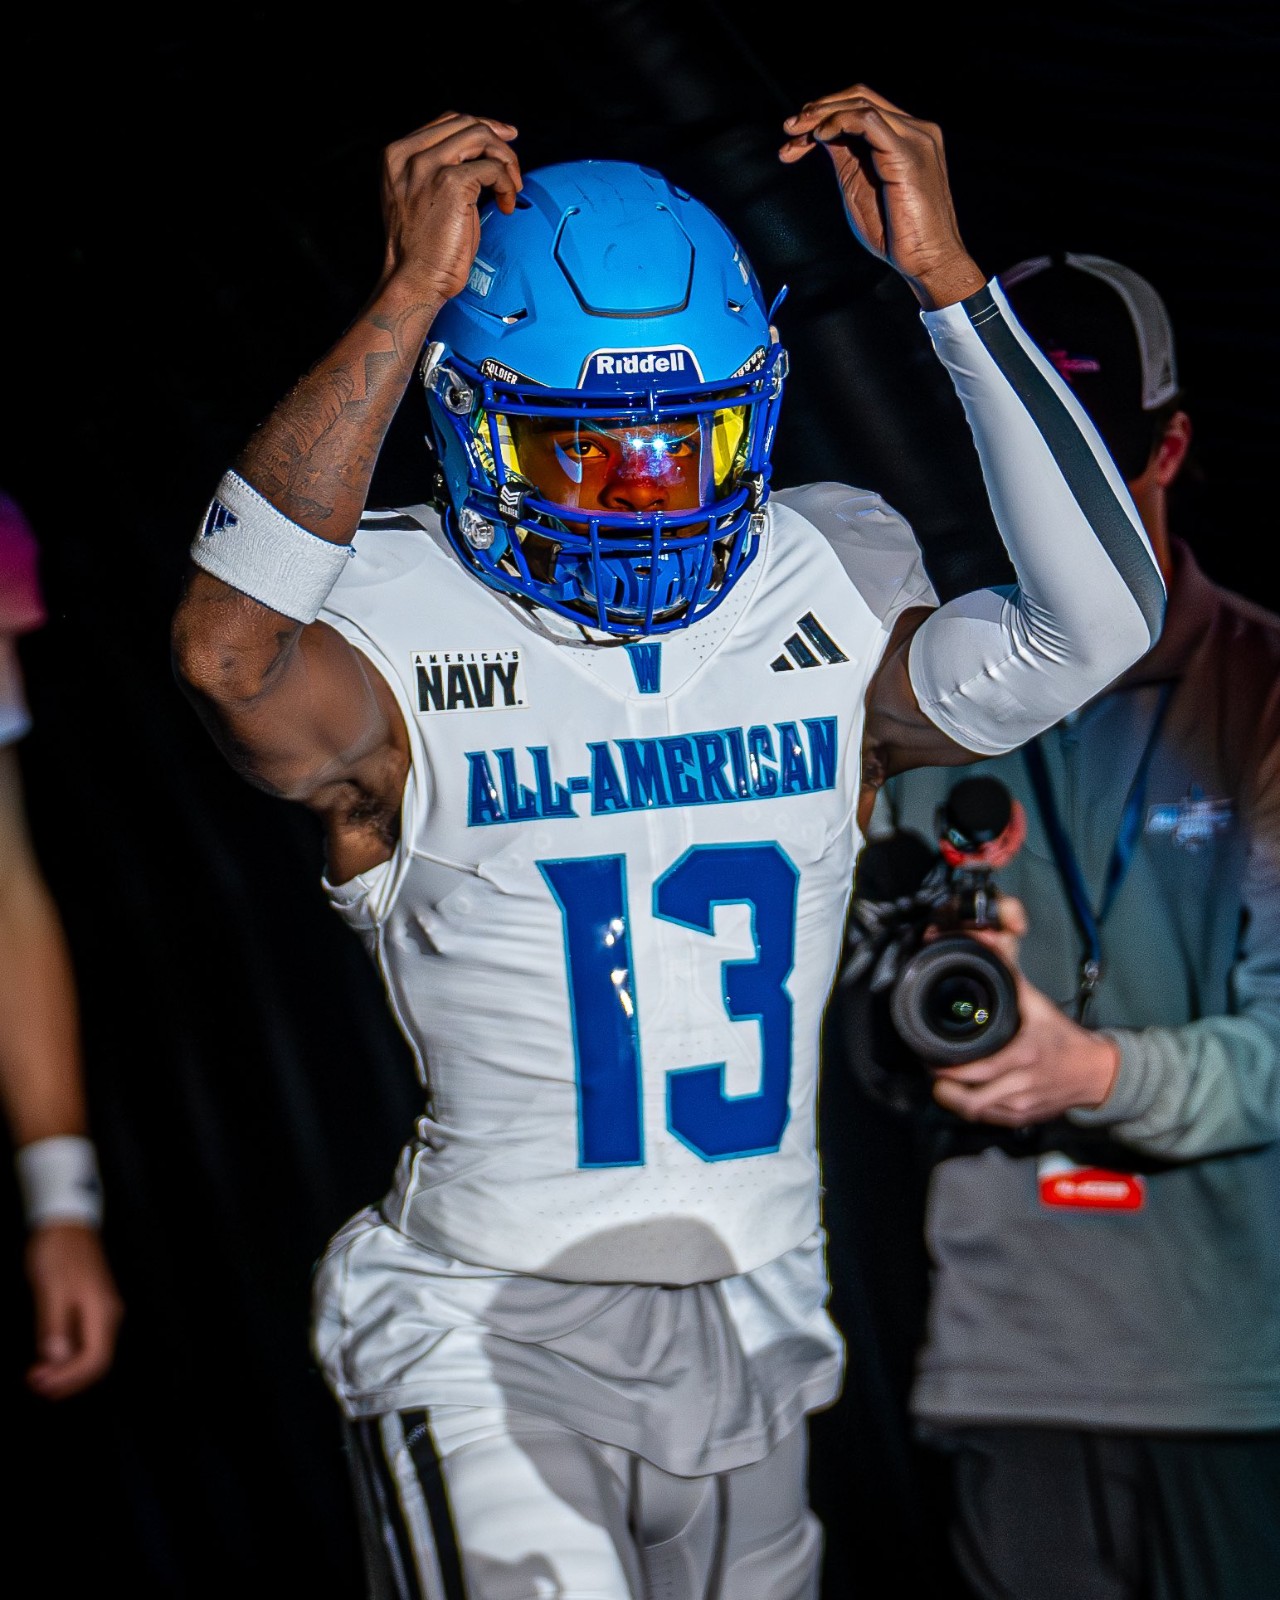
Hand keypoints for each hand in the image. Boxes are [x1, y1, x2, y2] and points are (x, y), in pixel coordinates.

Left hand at [25, 1223, 123, 1400]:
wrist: (66, 1224)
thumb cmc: (58, 1253)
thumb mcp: (51, 1289)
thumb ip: (54, 1325)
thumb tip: (56, 1360)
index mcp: (101, 1311)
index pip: (95, 1359)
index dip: (68, 1378)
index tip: (39, 1383)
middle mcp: (108, 1315)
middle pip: (97, 1361)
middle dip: (68, 1379)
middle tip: (36, 1385)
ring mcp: (103, 1311)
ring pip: (93, 1353)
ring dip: (67, 1371)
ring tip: (39, 1377)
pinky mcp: (93, 1308)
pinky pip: (87, 1342)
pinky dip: (69, 1357)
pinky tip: (50, 1359)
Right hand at [378, 111, 521, 306]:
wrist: (414, 279)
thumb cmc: (423, 248)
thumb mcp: (422, 196)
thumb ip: (439, 169)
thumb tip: (480, 152)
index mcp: (397, 155)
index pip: (448, 121)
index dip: (482, 126)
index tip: (504, 138)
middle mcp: (409, 155)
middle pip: (466, 123)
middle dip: (499, 141)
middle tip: (514, 168)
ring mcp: (429, 166)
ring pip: (481, 137)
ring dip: (506, 160)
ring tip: (512, 188)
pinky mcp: (451, 183)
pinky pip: (492, 168)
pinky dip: (507, 184)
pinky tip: (507, 205)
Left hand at [778, 84, 985, 309]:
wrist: (927, 261)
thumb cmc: (897, 234)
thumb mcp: (859, 187)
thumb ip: (846, 157)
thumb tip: (819, 136)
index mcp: (906, 137)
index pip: (862, 106)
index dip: (825, 113)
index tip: (794, 135)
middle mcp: (915, 130)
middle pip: (860, 96)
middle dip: (818, 109)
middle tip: (789, 128)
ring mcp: (915, 138)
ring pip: (861, 103)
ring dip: (822, 115)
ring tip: (798, 133)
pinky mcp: (907, 152)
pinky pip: (868, 120)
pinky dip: (839, 123)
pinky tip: (821, 137)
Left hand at [929, 907, 1119, 1125]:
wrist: (1096, 1073)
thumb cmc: (1065, 1039)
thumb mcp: (1039, 1006)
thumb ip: (1012, 977)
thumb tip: (992, 944)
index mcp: (1024, 1056)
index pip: (976, 1072)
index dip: (948, 1071)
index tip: (932, 1058)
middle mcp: (1022, 1085)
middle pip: (971, 1101)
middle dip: (944, 1089)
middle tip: (933, 1071)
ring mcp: (1023, 1106)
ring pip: (977, 1113)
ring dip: (955, 1100)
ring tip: (944, 1082)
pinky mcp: (1024, 1119)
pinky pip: (989, 1119)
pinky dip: (973, 1108)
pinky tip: (965, 1093)